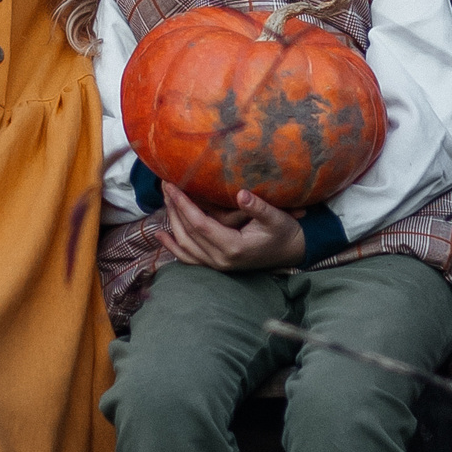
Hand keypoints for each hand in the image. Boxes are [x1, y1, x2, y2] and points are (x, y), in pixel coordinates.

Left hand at [157, 186, 306, 271]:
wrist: (290, 251)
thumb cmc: (284, 232)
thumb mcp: (276, 217)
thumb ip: (258, 207)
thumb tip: (241, 194)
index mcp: (233, 247)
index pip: (200, 224)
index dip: (183, 205)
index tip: (172, 186)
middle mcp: (221, 259)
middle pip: (188, 233)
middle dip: (174, 208)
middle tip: (165, 186)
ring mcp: (217, 265)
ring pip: (185, 245)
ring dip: (172, 222)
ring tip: (164, 200)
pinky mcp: (216, 265)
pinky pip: (189, 258)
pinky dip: (173, 246)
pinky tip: (160, 235)